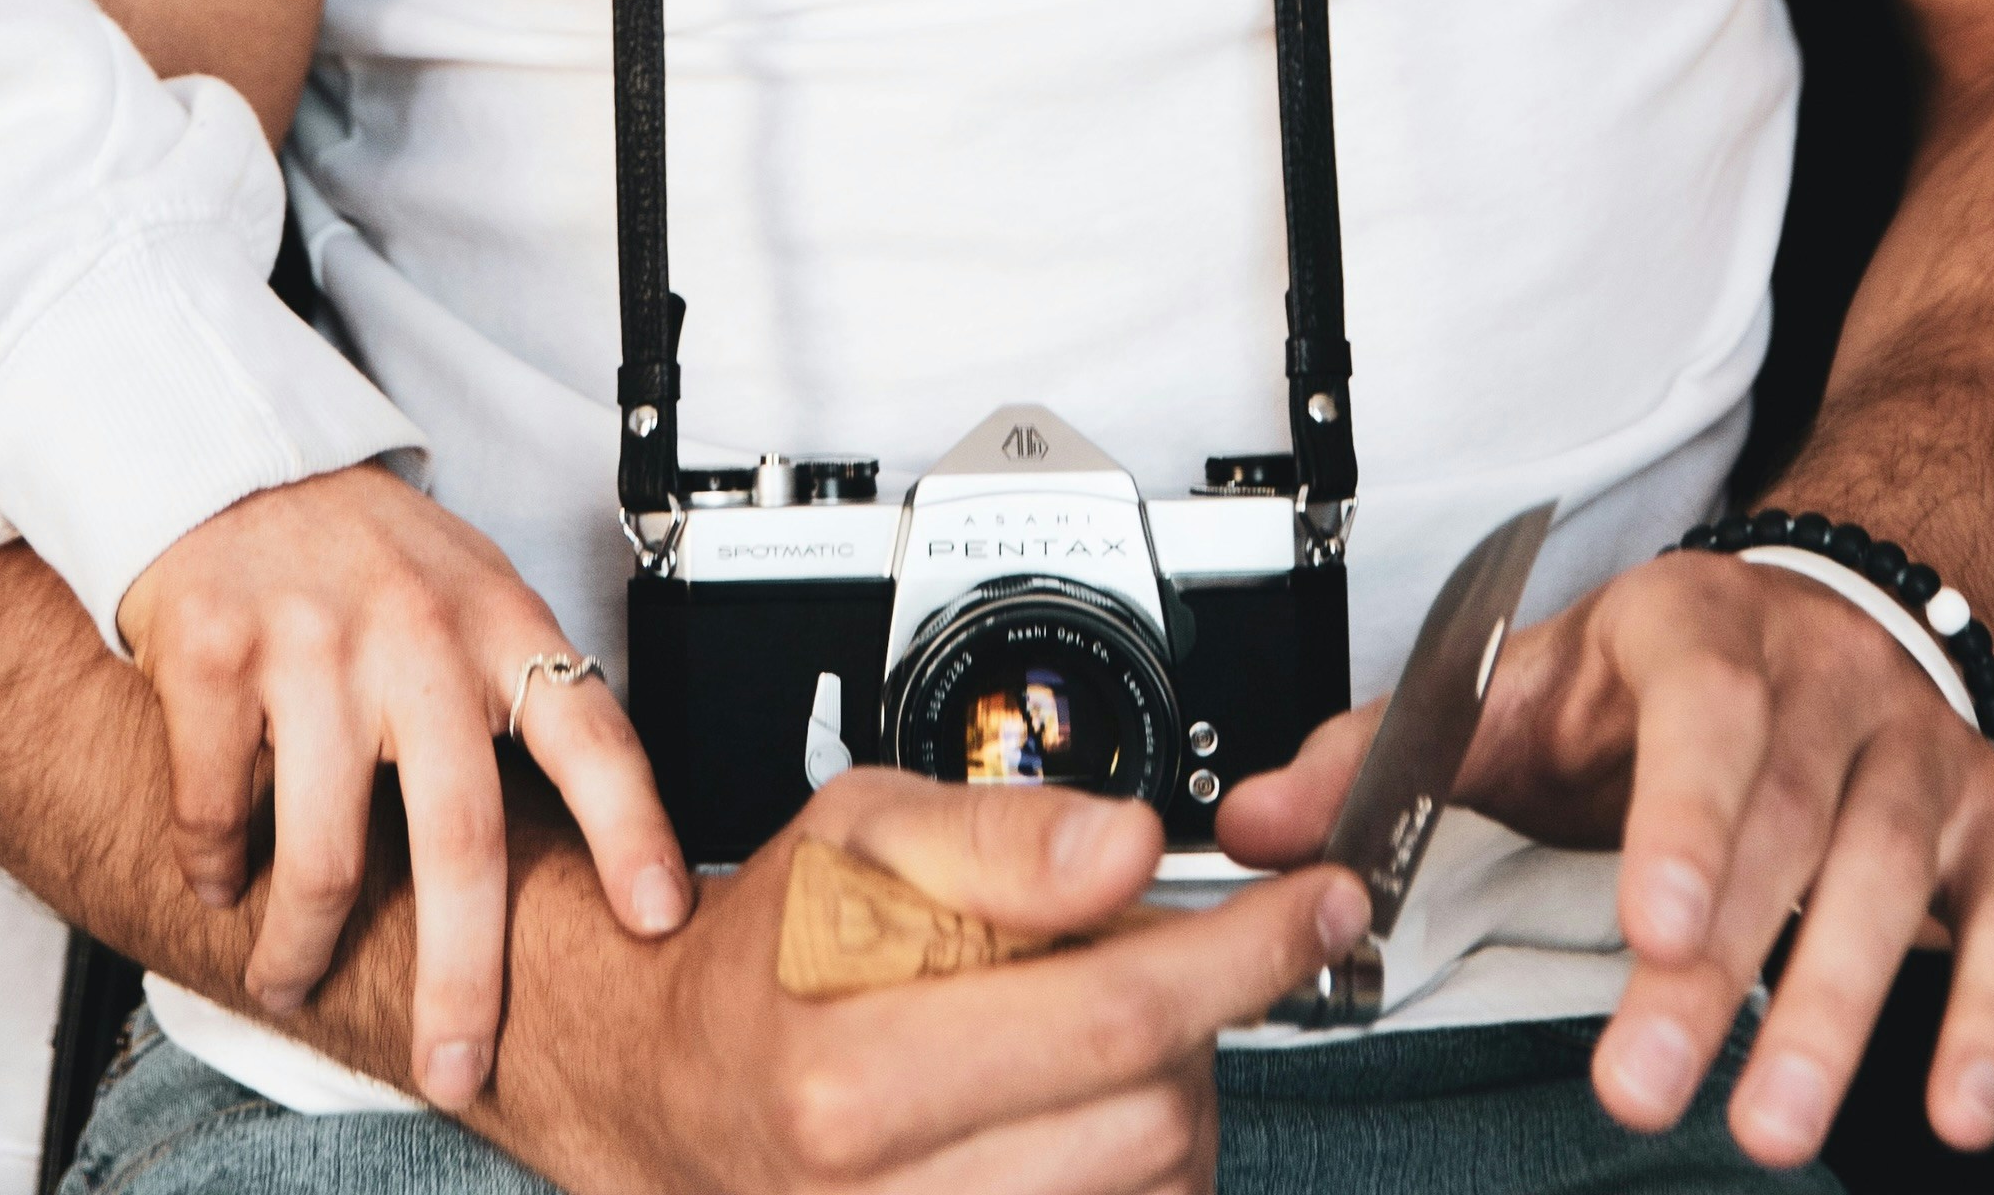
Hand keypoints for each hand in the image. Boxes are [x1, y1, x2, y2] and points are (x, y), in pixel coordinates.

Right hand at [117, 465, 687, 1085]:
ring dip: (301, 946)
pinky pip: (217, 813)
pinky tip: (220, 877)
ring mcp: (314, 643)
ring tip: (289, 976)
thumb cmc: (365, 552)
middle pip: (461, 837)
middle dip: (463, 977)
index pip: (591, 733)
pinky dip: (215, 869)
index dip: (633, 831)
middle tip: (456, 1063)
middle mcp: (416, 632)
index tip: (660, 916)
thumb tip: (585, 849)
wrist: (234, 460)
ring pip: (323, 856)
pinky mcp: (216, 654)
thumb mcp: (468, 594)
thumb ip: (514, 695)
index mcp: (498, 619)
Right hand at [482, 765, 1371, 1194]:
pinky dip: (1136, 1168)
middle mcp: (883, 1192)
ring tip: (1096, 1037)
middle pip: (1157, 1112)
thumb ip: (1000, 835)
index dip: (1244, 950)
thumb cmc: (770, 956)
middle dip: (1191, 1018)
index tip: (1312, 904)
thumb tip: (1125, 844)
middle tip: (1152, 956)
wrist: (681, 1086)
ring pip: (1154, 1187)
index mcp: (853, 1068)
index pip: (1119, 1015)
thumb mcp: (856, 834)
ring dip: (1167, 1101)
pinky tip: (1088, 1113)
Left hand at [1218, 557, 1993, 1170]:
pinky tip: (1959, 1105)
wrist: (1825, 609)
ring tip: (1769, 1123)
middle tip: (1655, 1089)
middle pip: (1783, 823)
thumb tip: (1254, 825)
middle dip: (1722, 971)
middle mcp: (1821, 685)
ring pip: (1890, 877)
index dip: (1683, 822)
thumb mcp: (1514, 688)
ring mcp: (1919, 753)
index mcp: (1694, 635)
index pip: (1698, 719)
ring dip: (1837, 1011)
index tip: (1652, 926)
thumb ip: (1385, 757)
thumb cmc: (1653, 678)